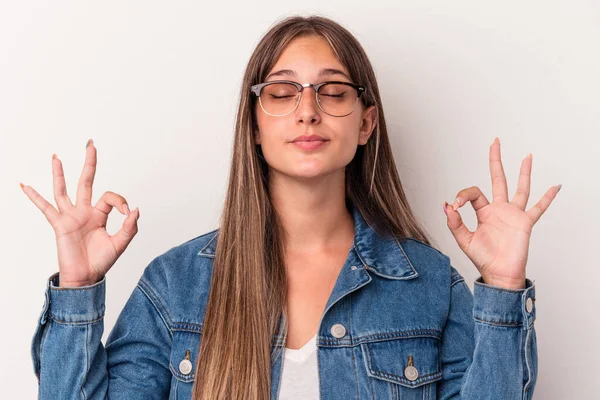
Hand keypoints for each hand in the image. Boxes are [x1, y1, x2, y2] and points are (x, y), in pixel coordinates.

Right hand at [20, 139, 139, 286]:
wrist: (86, 277)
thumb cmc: (101, 262)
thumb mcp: (121, 243)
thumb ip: (129, 227)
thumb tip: (136, 209)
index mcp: (100, 215)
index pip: (110, 197)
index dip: (120, 201)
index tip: (127, 212)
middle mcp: (84, 212)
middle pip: (86, 182)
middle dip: (89, 163)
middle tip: (91, 144)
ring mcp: (70, 217)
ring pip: (64, 190)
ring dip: (60, 173)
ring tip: (56, 157)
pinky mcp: (59, 225)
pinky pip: (45, 208)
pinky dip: (34, 197)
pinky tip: (24, 185)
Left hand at [443, 137, 559, 288]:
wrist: (499, 274)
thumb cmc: (483, 259)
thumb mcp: (463, 240)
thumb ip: (454, 222)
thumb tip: (447, 205)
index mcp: (483, 212)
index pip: (474, 193)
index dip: (463, 195)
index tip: (456, 205)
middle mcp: (499, 209)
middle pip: (498, 179)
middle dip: (496, 160)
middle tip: (495, 142)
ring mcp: (513, 214)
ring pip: (520, 188)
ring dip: (523, 172)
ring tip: (527, 156)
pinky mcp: (525, 222)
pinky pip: (539, 208)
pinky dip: (548, 198)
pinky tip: (555, 186)